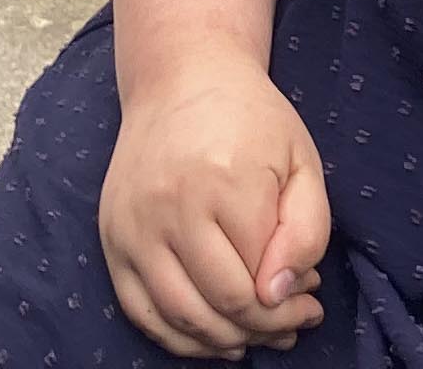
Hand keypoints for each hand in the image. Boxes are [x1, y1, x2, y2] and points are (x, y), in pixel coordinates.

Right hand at [97, 57, 329, 358]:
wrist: (181, 80)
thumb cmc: (251, 121)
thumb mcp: (302, 161)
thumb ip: (307, 230)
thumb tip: (279, 294)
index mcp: (226, 182)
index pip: (258, 281)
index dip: (290, 304)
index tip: (310, 298)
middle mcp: (171, 207)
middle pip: (220, 306)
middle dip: (264, 328)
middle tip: (291, 322)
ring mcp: (133, 226)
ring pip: (180, 318)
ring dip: (224, 341)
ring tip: (257, 333)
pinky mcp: (112, 238)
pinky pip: (141, 312)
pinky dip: (179, 337)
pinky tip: (214, 334)